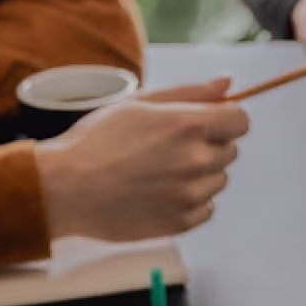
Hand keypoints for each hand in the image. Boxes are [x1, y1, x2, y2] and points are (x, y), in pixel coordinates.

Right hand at [35, 79, 249, 243]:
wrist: (65, 190)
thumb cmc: (96, 142)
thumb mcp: (140, 103)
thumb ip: (190, 92)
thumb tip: (228, 83)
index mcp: (188, 124)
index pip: (240, 121)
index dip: (225, 120)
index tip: (207, 124)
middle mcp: (196, 160)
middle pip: (230, 150)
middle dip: (208, 146)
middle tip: (167, 148)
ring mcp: (191, 194)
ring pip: (218, 180)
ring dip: (199, 175)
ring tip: (157, 172)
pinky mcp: (182, 222)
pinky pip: (206, 208)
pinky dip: (190, 202)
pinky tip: (158, 193)